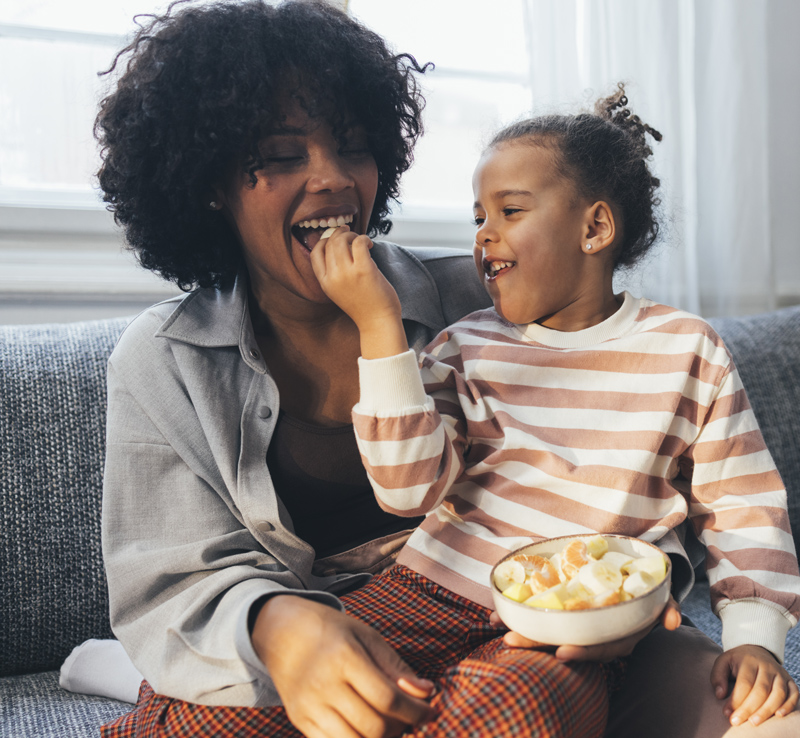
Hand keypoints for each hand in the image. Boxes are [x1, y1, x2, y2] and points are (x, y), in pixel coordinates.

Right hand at [251, 595, 434, 737]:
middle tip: (410, 717)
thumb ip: (395, 666)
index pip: (387, 697)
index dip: (415, 711)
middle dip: (402, 727)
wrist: (283, 632)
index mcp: (344, 657)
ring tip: (390, 724)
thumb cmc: (332, 632)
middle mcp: (323, 684)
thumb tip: (427, 693)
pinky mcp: (299, 720)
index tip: (431, 712)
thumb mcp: (366, 636)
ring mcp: (308, 706)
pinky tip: (367, 730)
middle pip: (374, 725)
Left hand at [488, 595, 681, 661]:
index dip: (581, 652)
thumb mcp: (658, 601)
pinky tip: (496, 615)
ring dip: (523, 635)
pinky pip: (539, 621)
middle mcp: (593, 636)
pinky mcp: (563, 617)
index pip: (597, 649)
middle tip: (510, 640)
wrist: (631, 586)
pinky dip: (518, 618)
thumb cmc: (643, 594)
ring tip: (501, 632)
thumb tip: (672, 621)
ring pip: (548, 636)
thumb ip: (666, 608)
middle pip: (563, 644)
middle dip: (536, 644)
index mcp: (614, 636)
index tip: (561, 652)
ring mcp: (577, 628)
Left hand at [711, 644, 798, 725]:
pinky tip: (779, 716)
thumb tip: (720, 695)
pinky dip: (788, 705)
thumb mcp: (723, 662)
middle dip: (749, 708)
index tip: (726, 713)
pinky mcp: (789, 681)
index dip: (736, 699)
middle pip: (761, 690)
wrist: (756, 651)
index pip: (744, 683)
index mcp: (749, 661)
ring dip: (767, 710)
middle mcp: (767, 667)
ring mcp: (780, 673)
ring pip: (778, 694)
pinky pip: (793, 694)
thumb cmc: (737, 661)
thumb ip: (718, 676)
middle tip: (737, 721)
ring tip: (754, 722)